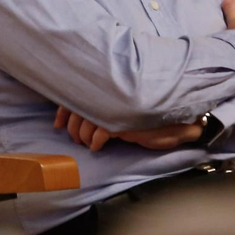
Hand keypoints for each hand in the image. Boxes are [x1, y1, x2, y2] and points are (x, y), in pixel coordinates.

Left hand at [53, 106, 201, 151]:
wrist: (177, 121)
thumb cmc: (151, 113)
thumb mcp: (125, 106)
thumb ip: (106, 104)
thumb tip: (82, 117)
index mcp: (108, 88)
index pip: (77, 96)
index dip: (63, 111)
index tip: (57, 124)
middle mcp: (110, 95)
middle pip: (78, 111)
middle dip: (73, 128)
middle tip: (76, 139)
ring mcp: (116, 107)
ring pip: (87, 123)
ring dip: (84, 136)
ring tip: (87, 143)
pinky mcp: (124, 122)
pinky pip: (100, 133)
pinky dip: (96, 142)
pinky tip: (98, 146)